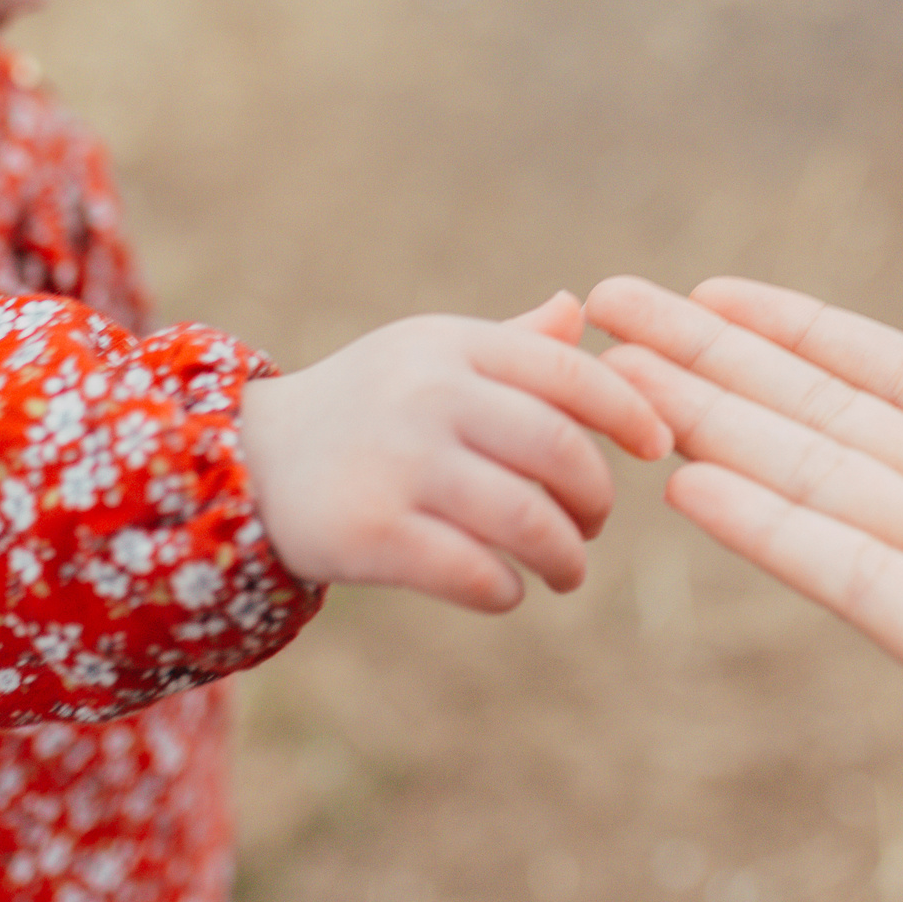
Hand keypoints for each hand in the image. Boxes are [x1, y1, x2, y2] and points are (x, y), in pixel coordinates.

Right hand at [240, 292, 673, 613]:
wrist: (245, 463)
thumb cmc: (362, 408)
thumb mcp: (426, 357)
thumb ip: (509, 344)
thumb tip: (581, 312)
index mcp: (452, 346)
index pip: (568, 371)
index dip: (629, 411)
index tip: (656, 446)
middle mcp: (427, 395)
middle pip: (558, 449)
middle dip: (595, 498)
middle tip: (594, 525)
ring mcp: (398, 463)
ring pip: (526, 519)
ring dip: (564, 557)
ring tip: (566, 572)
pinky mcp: (371, 533)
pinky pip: (475, 572)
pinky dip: (507, 590)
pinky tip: (508, 589)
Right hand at [584, 275, 902, 901]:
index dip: (810, 338)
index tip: (714, 292)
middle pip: (835, 430)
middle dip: (722, 370)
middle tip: (608, 309)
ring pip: (824, 491)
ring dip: (717, 430)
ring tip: (614, 374)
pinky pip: (863, 582)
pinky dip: (779, 534)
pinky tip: (697, 483)